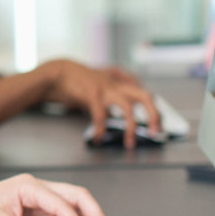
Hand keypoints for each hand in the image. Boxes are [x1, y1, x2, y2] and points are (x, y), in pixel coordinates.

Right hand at [41, 59, 158, 148]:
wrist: (58, 72)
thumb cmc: (78, 80)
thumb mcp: (99, 80)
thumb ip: (111, 89)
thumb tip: (118, 106)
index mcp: (119, 82)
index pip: (144, 92)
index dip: (153, 108)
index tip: (156, 123)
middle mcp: (116, 84)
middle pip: (144, 96)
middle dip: (154, 114)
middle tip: (156, 132)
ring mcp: (105, 88)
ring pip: (127, 106)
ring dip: (131, 126)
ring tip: (130, 142)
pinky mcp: (92, 93)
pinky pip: (101, 114)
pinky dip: (101, 128)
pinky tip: (99, 138)